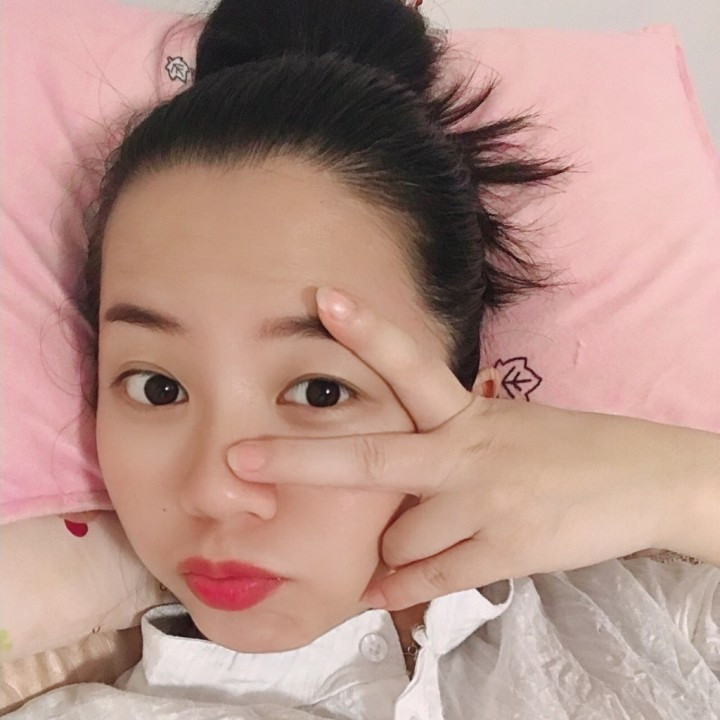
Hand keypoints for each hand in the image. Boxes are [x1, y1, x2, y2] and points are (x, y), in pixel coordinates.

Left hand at [226, 288, 690, 610]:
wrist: (640, 480)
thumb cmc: (563, 449)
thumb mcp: (502, 426)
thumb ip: (446, 440)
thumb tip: (393, 473)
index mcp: (467, 412)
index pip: (410, 365)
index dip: (368, 331)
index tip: (323, 298)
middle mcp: (466, 453)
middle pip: (373, 457)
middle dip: (302, 457)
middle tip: (240, 456)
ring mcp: (483, 504)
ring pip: (398, 538)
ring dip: (390, 548)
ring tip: (400, 547)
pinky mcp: (504, 550)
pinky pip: (429, 578)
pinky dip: (399, 587)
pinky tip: (382, 589)